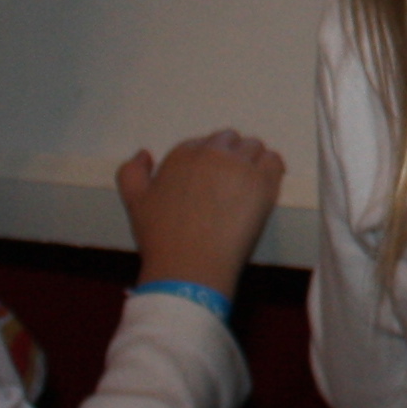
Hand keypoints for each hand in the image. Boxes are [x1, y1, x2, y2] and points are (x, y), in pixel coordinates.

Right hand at [117, 129, 283, 295]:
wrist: (190, 267)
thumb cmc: (161, 238)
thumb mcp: (135, 202)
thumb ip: (132, 173)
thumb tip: (145, 152)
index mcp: (182, 155)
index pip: (202, 143)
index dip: (207, 162)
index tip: (208, 183)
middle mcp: (212, 153)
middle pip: (229, 140)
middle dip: (229, 157)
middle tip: (227, 187)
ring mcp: (239, 165)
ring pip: (253, 147)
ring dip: (251, 162)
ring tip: (245, 190)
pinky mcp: (263, 181)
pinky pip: (274, 161)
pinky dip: (271, 169)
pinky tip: (263, 188)